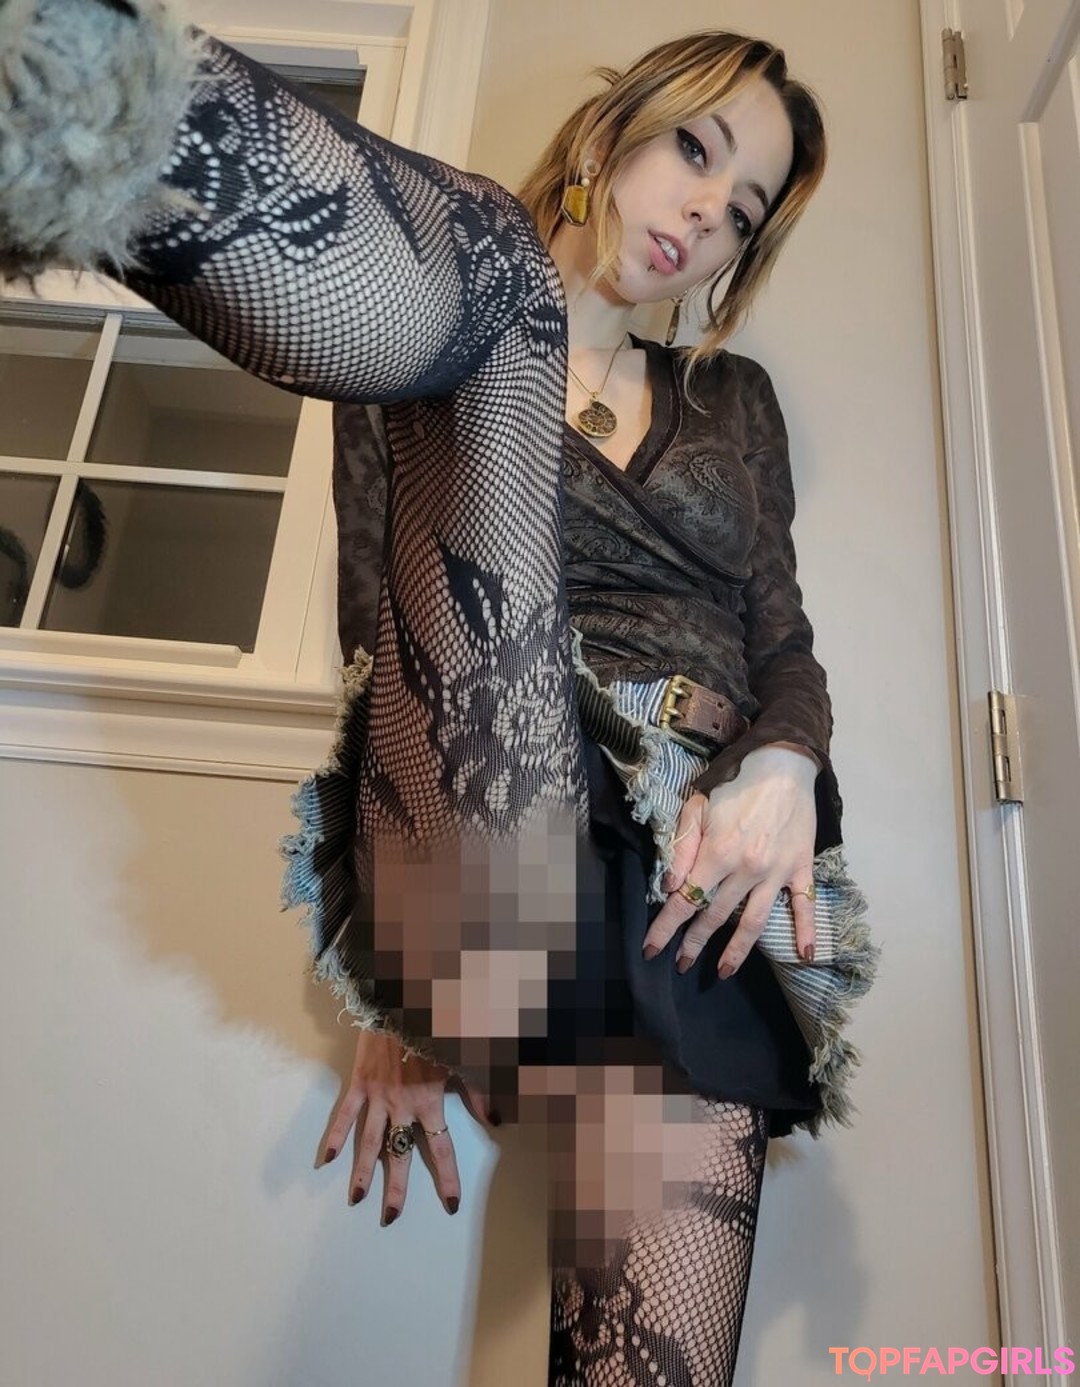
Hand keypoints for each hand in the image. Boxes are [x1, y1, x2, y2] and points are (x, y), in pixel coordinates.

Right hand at [320, 1030, 492, 1224]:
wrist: (405, 1002)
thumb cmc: (438, 1029)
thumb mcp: (463, 1059)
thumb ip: (479, 1093)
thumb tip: (497, 1120)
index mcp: (431, 1103)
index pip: (441, 1150)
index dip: (447, 1178)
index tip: (451, 1204)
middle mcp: (402, 1106)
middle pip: (399, 1154)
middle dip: (396, 1188)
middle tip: (391, 1218)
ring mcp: (377, 1096)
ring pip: (368, 1142)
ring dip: (363, 1172)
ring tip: (357, 1200)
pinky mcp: (359, 1083)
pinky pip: (345, 1114)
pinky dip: (336, 1136)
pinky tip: (327, 1160)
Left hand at [642, 743, 817, 977]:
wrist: (783, 764)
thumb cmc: (734, 782)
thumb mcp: (696, 806)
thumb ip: (683, 849)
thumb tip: (671, 887)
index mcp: (718, 853)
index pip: (686, 900)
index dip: (666, 927)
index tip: (651, 950)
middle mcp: (747, 870)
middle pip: (716, 916)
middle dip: (694, 943)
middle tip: (681, 965)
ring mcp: (776, 873)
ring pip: (755, 921)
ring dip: (737, 950)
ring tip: (723, 972)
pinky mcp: (800, 869)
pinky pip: (803, 905)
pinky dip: (806, 932)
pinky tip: (804, 956)